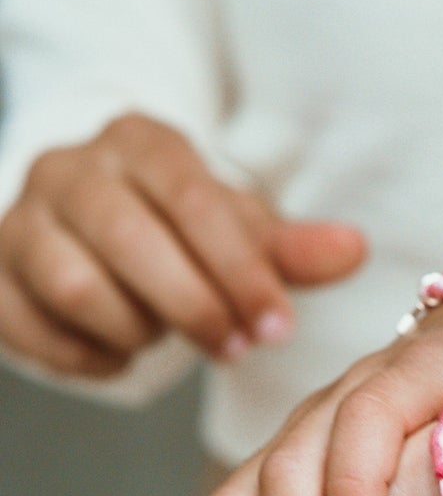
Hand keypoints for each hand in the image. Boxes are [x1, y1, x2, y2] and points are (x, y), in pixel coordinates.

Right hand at [0, 112, 366, 374]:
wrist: (88, 222)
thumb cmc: (177, 226)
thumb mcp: (237, 227)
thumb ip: (289, 246)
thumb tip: (355, 250)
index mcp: (140, 141)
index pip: (193, 200)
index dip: (240, 270)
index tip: (277, 326)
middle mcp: (70, 169)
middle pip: (130, 240)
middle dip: (193, 306)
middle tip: (235, 347)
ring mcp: (21, 219)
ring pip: (74, 285)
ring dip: (137, 329)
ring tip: (171, 340)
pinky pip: (30, 326)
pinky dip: (85, 354)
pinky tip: (122, 353)